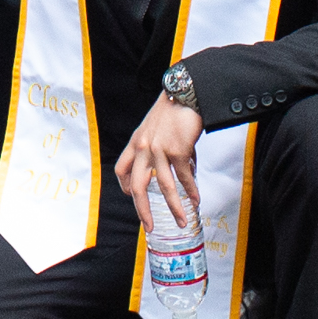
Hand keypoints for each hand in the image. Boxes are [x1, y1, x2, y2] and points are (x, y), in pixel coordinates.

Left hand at [112, 92, 205, 226]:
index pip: (121, 169)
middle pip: (138, 187)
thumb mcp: (155, 127)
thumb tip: (179, 170)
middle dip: (143, 210)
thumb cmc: (174, 108)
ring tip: (182, 221)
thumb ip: (159, 148)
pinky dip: (191, 192)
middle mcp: (144, 148)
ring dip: (174, 208)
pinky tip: (196, 200)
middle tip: (149, 226)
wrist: (186, 92)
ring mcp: (159, 150)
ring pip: (164, 187)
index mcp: (136, 142)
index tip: (131, 197)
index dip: (125, 186)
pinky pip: (184, 178)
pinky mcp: (178, 150)